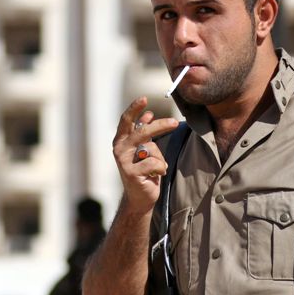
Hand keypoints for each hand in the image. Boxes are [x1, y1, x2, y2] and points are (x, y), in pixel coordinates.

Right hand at [112, 98, 179, 213]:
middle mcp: (119, 148)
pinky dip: (161, 168)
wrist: (140, 196)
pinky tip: (155, 175)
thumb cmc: (144, 170)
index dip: (135, 108)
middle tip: (175, 122)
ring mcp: (123, 161)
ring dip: (160, 158)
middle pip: (142, 131)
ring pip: (151, 148)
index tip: (144, 98)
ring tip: (156, 167)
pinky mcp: (131, 173)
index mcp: (121, 139)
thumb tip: (148, 114)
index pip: (126, 120)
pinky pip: (155, 163)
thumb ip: (143, 132)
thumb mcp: (144, 148)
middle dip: (160, 126)